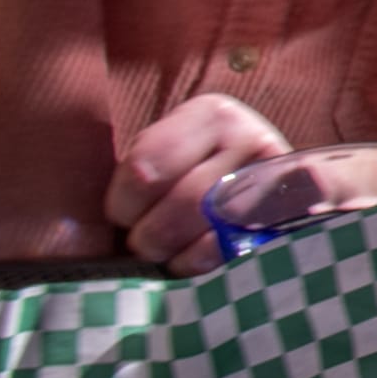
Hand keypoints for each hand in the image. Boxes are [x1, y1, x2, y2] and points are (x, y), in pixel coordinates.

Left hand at [108, 92, 292, 271]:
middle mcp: (249, 135)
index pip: (146, 168)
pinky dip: (205, 263)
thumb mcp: (165, 155)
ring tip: (170, 253)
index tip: (122, 215)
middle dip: (151, 236)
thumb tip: (83, 221)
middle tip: (145, 244)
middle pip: (181, 203)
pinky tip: (197, 259)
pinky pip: (237, 249)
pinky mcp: (293, 215)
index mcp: (210, 114)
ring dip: (177, 253)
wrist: (269, 193)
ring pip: (211, 227)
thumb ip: (139, 170)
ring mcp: (276, 176)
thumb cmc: (190, 179)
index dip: (123, 205)